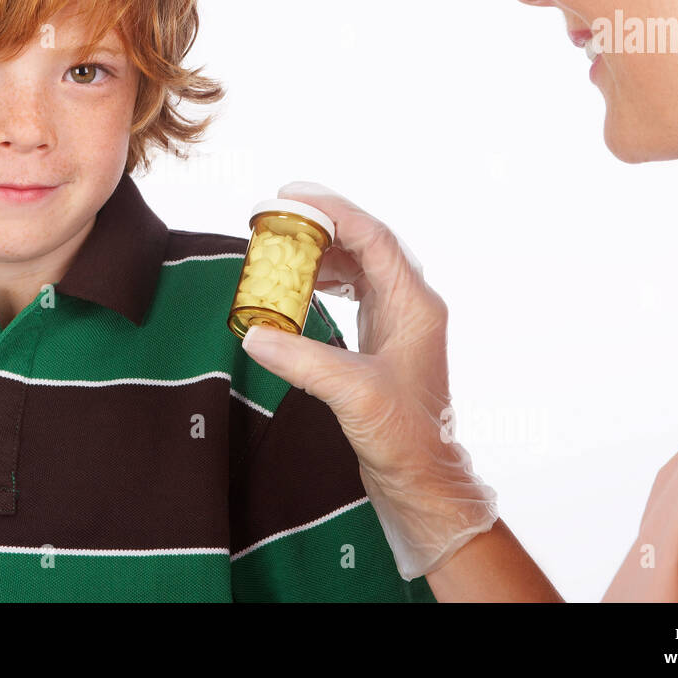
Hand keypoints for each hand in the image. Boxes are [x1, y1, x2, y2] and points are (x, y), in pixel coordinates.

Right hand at [239, 181, 498, 578]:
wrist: (423, 481)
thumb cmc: (406, 439)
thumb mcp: (352, 395)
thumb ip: (303, 360)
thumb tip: (253, 332)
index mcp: (414, 306)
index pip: (373, 237)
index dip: (333, 210)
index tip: (292, 196)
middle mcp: (410, 306)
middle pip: (365, 244)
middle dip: (321, 226)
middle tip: (277, 216)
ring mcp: (397, 322)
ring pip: (358, 266)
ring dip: (321, 253)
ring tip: (282, 248)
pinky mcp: (382, 341)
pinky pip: (352, 292)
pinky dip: (323, 281)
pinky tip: (298, 287)